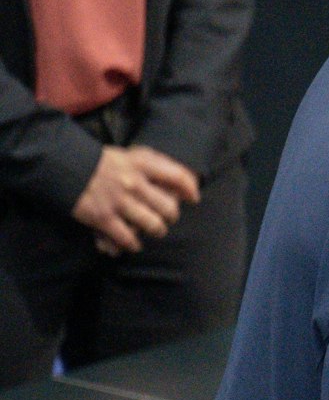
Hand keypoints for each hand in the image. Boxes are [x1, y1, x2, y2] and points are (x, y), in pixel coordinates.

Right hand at [71, 145, 199, 254]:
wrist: (64, 166)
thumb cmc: (101, 162)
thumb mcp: (129, 154)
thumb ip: (154, 163)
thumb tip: (183, 178)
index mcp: (141, 164)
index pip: (178, 176)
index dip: (191, 189)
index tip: (193, 198)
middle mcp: (134, 183)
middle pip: (168, 208)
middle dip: (171, 216)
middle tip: (167, 217)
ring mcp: (119, 201)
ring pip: (153, 225)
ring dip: (156, 231)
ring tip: (155, 230)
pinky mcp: (103, 218)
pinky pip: (127, 238)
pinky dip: (133, 244)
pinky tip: (134, 244)